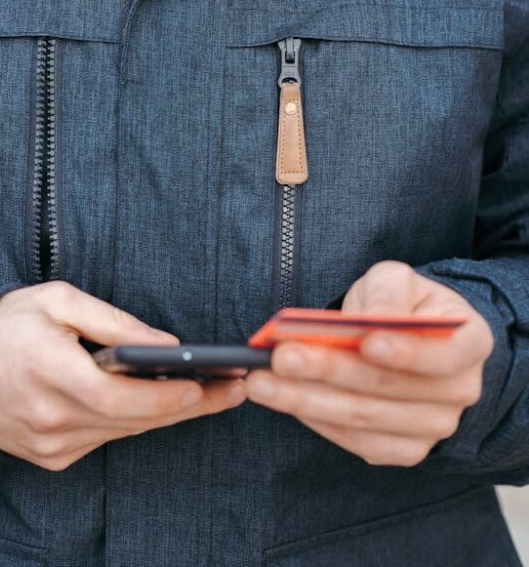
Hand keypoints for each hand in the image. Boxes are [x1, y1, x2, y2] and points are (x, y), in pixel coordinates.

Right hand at [0, 282, 245, 469]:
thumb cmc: (8, 323)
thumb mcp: (59, 300)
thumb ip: (114, 322)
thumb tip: (167, 345)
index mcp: (49, 372)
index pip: (119, 397)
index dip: (167, 396)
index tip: (207, 385)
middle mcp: (49, 417)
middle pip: (132, 421)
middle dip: (187, 406)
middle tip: (234, 389)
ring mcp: (48, 444)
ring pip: (122, 433)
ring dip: (167, 415)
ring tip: (213, 393)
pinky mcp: (50, 457)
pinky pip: (103, 439)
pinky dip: (132, 422)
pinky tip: (161, 404)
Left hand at [245, 261, 493, 466]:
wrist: (406, 338)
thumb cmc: (402, 303)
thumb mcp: (397, 280)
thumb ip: (387, 293)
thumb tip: (373, 319)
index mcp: (469, 343)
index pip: (444, 354)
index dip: (406, 351)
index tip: (365, 340)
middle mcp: (459, 393)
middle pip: (387, 389)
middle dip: (328, 371)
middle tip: (280, 357)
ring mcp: (432, 428)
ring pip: (363, 418)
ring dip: (306, 400)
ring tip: (262, 381)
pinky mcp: (401, 450)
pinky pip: (354, 440)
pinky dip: (315, 420)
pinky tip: (282, 399)